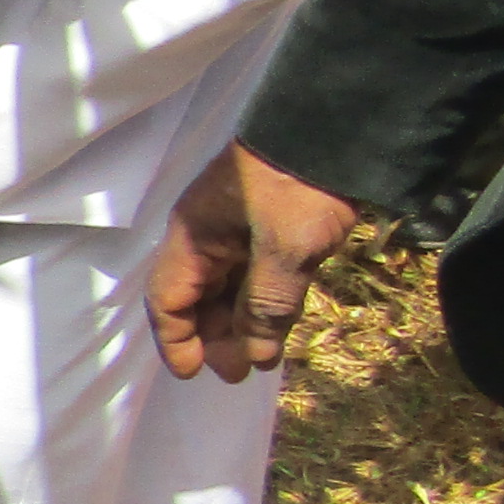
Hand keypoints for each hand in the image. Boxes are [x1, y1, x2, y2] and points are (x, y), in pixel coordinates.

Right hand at [145, 144, 359, 383]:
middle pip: (195, 297)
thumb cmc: (298, 188)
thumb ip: (265, 307)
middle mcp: (206, 236)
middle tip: (239, 373)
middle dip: (212, 338)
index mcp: (193, 238)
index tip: (196, 374)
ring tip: (260, 358)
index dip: (177, 341)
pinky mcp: (267, 226)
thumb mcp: (284, 251)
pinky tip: (276, 325)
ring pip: (226, 288)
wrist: (336, 129)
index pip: (167, 300)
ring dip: (239, 324)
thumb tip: (253, 358)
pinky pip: (253, 274)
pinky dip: (261, 303)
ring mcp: (236, 229)